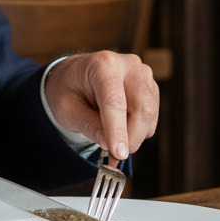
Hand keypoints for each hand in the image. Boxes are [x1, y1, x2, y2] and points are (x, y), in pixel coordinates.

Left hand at [42, 52, 158, 161]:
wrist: (75, 74)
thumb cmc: (68, 89)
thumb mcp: (67, 110)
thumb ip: (89, 126)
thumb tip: (111, 146)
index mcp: (103, 65)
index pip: (115, 101)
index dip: (118, 129)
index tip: (119, 154)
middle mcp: (128, 65)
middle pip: (142, 107)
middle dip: (131, 137)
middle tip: (115, 155)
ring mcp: (142, 74)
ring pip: (150, 114)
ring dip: (135, 135)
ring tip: (113, 142)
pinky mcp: (150, 86)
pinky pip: (152, 115)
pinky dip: (139, 129)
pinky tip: (121, 128)